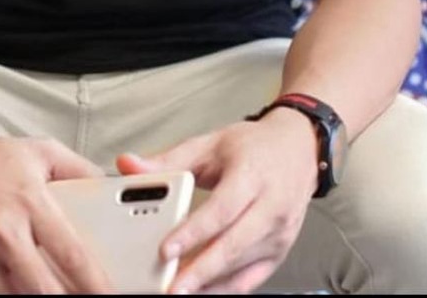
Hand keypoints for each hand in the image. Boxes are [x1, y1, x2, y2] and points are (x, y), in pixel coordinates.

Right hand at [0, 127, 112, 293]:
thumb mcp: (36, 151)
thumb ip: (76, 169)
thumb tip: (105, 185)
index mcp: (30, 201)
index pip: (72, 253)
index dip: (94, 283)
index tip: (107, 294)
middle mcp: (3, 231)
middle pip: (43, 291)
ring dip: (24, 296)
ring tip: (30, 285)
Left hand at [116, 107, 319, 293]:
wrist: (298, 151)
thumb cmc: (251, 147)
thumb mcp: (208, 144)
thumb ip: (167, 160)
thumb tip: (128, 164)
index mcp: (251, 175)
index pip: (221, 209)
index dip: (193, 232)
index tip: (165, 249)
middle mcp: (270, 207)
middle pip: (233, 245)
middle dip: (200, 270)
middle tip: (170, 287)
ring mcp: (279, 233)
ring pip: (241, 267)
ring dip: (209, 283)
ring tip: (179, 292)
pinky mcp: (279, 251)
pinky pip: (251, 279)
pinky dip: (225, 289)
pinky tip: (201, 291)